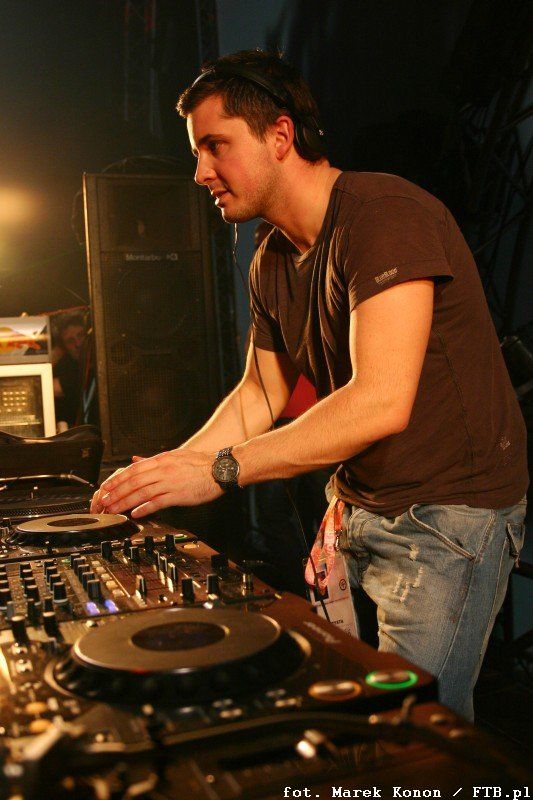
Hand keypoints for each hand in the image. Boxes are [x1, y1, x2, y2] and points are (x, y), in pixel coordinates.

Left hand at [89, 450, 221, 517]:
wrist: (219, 470)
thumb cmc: (199, 464)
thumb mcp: (174, 455)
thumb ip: (153, 460)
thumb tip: (136, 459)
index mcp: (161, 460)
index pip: (133, 469)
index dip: (117, 479)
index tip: (106, 487)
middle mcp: (163, 470)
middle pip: (134, 481)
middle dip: (116, 492)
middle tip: (104, 501)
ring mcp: (170, 483)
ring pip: (142, 492)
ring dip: (125, 501)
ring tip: (114, 509)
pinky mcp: (178, 495)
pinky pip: (158, 502)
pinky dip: (145, 508)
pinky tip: (135, 513)